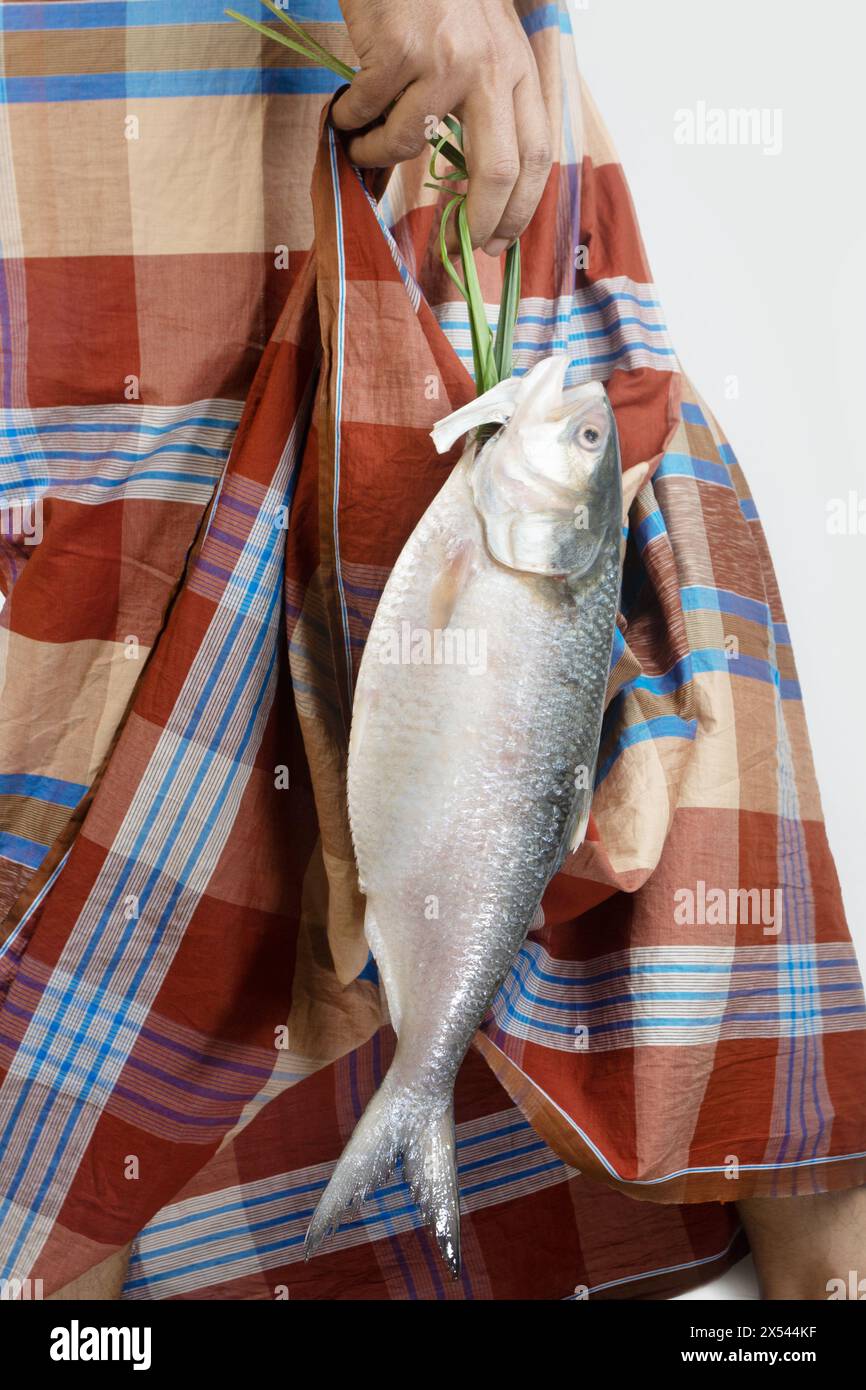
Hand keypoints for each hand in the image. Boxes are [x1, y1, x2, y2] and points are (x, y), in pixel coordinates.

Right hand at [334, 0, 551, 254]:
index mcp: (516, 67)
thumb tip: (474, 180)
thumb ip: (488, 98)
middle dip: (478, 220)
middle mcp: (490, 65)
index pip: (534, 156)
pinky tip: (346, 109)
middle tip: (456, 249)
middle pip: (497, 169)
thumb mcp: (482, 41)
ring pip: (409, 144)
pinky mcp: (398, 51)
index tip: (497, 244)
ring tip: (363, 143)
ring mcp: (444, 58)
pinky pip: (367, 113)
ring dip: (376, 155)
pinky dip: (349, 122)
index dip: (518, 210)